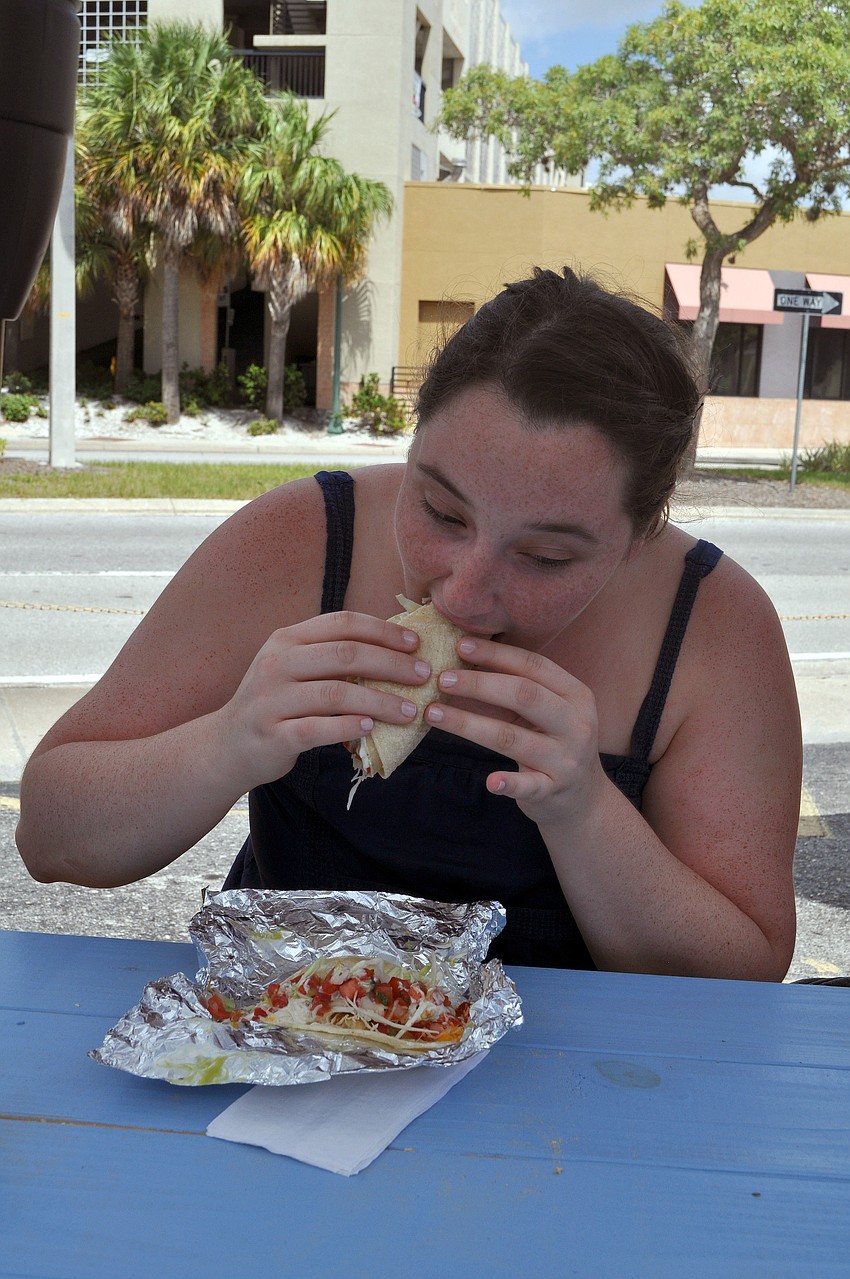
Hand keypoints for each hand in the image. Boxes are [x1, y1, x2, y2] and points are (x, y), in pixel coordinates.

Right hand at [216, 610, 431, 791]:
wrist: (226, 747)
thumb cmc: (276, 704)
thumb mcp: (295, 669)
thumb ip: (332, 656)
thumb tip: (395, 647)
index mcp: (286, 639)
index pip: (342, 623)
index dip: (383, 631)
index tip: (416, 643)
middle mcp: (276, 663)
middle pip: (344, 654)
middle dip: (391, 663)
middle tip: (424, 675)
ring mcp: (271, 699)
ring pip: (336, 693)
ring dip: (380, 701)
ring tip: (411, 711)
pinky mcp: (272, 735)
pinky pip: (316, 728)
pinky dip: (348, 728)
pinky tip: (372, 729)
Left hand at [424, 636, 605, 827]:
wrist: (582, 797)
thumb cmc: (553, 743)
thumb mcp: (542, 713)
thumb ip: (510, 692)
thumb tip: (460, 665)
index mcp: (575, 695)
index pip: (534, 666)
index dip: (496, 654)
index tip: (460, 645)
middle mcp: (576, 724)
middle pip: (524, 695)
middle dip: (479, 684)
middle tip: (442, 679)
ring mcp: (566, 759)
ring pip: (512, 738)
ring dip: (467, 725)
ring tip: (433, 714)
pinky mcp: (552, 790)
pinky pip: (528, 786)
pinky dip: (508, 783)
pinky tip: (489, 781)